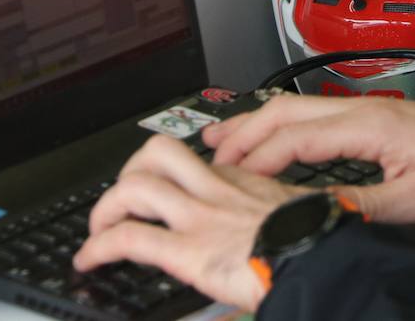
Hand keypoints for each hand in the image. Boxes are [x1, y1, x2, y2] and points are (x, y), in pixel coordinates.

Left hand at [73, 134, 307, 311]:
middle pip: (158, 153)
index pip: (197, 162)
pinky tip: (89, 260)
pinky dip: (98, 247)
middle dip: (130, 173)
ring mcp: (200, 217)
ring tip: (99, 228)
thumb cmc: (321, 243)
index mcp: (245, 183)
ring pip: (134, 186)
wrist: (325, 261)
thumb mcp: (300, 215)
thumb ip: (282, 216)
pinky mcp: (187, 250)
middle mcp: (217, 190)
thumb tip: (289, 228)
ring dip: (106, 207)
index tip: (164, 189)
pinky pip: (128, 238)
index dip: (170, 173)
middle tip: (124, 200)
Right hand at [204, 94, 414, 229]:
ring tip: (222, 141)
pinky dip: (284, 129)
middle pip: (287, 111)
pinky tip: (276, 143)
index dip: (256, 159)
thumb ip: (365, 211)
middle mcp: (365, 110)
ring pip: (300, 110)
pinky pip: (317, 119)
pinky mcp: (378, 121)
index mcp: (371, 125)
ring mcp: (370, 112)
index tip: (227, 180)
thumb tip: (318, 220)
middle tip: (205, 155)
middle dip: (242, 132)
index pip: (295, 136)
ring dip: (258, 125)